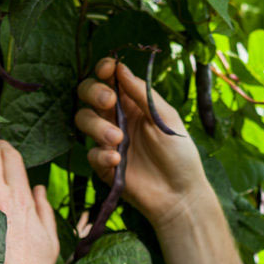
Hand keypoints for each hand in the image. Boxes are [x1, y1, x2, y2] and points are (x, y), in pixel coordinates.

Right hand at [75, 57, 212, 229]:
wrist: (179, 195)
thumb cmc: (179, 154)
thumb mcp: (165, 118)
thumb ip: (142, 94)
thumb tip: (121, 68)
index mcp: (133, 103)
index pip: (109, 79)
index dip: (104, 70)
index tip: (106, 69)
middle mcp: (116, 118)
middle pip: (88, 94)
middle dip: (93, 92)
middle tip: (109, 102)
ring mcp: (108, 141)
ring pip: (83, 120)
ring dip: (96, 125)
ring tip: (118, 139)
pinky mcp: (103, 165)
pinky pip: (90, 153)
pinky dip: (101, 154)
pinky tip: (117, 160)